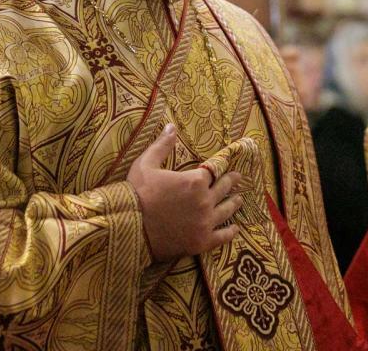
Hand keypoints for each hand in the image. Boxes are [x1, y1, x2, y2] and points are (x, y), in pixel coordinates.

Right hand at [127, 124, 243, 261]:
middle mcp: (205, 201)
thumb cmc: (136, 194)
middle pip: (222, 189)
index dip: (219, 168)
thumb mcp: (146, 164)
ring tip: (239, 199)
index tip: (227, 165)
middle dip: (230, 182)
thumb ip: (162, 145)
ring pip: (226, 211)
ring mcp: (205, 223)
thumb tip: (171, 126)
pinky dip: (230, 232)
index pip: (213, 172)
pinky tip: (235, 229)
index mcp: (194, 181)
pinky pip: (222, 236)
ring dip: (233, 204)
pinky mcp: (201, 242)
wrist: (128, 228)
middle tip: (237, 178)